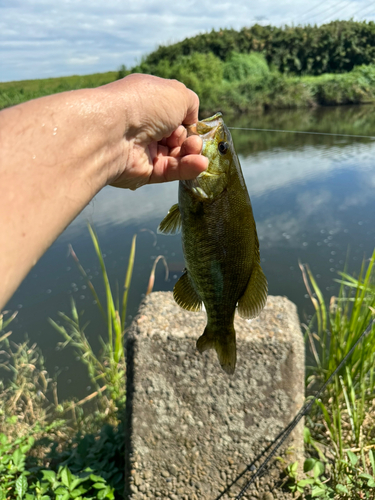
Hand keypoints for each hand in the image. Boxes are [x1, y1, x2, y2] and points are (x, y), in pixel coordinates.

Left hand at [101, 74, 208, 189]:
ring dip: (191, 153)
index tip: (194, 123)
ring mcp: (144, 149)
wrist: (113, 132)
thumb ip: (191, 104)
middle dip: (190, 138)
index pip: (175, 114)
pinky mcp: (144, 172)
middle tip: (191, 140)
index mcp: (149, 102)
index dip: (188, 120)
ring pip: (177, 155)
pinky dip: (187, 168)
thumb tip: (192, 121)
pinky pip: (171, 171)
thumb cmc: (144, 105)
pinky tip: (200, 164)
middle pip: (178, 137)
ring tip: (194, 150)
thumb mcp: (177, 93)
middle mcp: (145, 125)